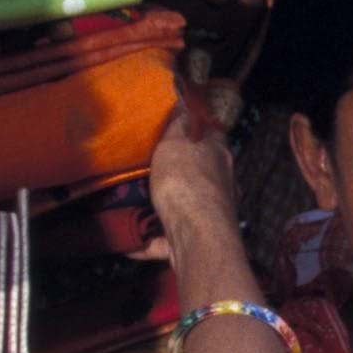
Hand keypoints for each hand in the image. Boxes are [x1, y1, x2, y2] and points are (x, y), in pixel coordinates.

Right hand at [142, 77, 242, 249]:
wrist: (195, 232)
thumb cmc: (185, 179)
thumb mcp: (175, 142)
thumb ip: (179, 126)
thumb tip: (187, 107)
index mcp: (219, 154)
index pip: (214, 134)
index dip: (198, 129)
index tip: (179, 129)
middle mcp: (223, 183)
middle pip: (202, 173)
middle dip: (183, 172)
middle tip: (153, 170)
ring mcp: (213, 215)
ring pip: (188, 207)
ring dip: (168, 208)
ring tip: (140, 206)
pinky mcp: (197, 241)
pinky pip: (169, 239)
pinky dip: (151, 242)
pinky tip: (129, 245)